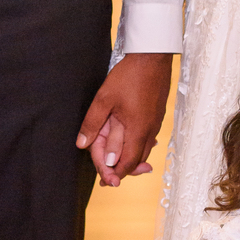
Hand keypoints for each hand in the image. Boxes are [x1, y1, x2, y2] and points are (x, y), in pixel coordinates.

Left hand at [76, 51, 172, 185]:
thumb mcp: (104, 99)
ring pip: (143, 150)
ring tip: (118, 166)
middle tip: (108, 180)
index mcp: (136, 130)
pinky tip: (130, 145)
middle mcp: (149, 131)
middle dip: (121, 171)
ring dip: (130, 160)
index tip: (104, 182)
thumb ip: (93, 124)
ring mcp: (155, 123)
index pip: (125, 163)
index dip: (113, 173)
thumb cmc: (129, 76)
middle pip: (136, 160)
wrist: (152, 57)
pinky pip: (148, 139)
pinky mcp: (157, 116)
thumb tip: (82, 145)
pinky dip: (137, 147)